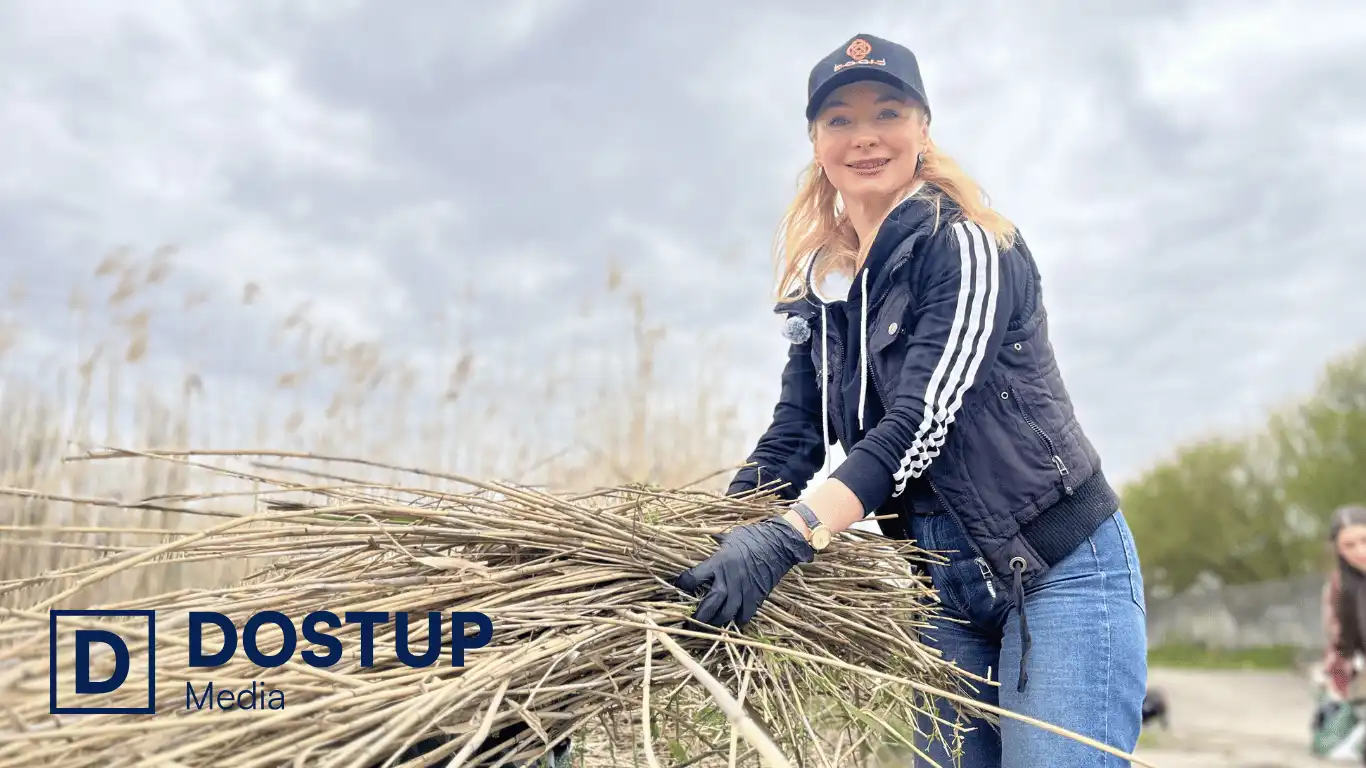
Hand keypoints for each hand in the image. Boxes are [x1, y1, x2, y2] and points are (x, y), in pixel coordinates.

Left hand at [673, 516, 814, 627]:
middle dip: (698, 616)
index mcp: (718, 562)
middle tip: (689, 622)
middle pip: (709, 605)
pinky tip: (732, 620)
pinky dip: (737, 621)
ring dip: (715, 622)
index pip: (693, 578)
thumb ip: (718, 544)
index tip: (679, 586)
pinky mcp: (756, 597)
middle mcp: (728, 579)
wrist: (780, 543)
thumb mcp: (731, 537)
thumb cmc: (754, 536)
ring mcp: (743, 590)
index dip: (683, 584)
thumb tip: (711, 539)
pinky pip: (745, 615)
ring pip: (725, 615)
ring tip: (708, 625)